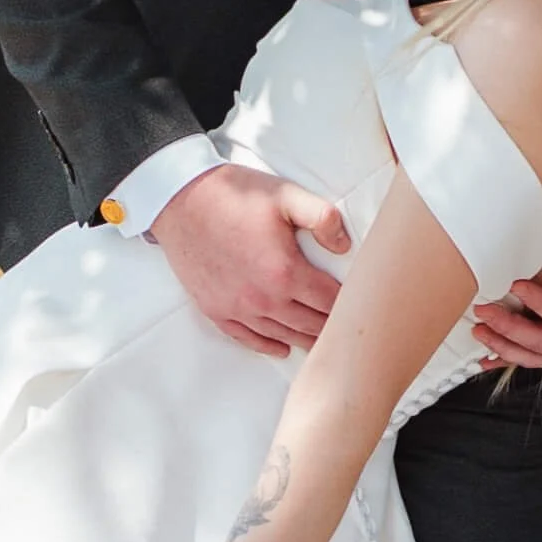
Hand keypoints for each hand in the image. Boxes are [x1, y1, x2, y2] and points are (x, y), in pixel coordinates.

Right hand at [152, 162, 349, 357]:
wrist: (179, 198)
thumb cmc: (233, 193)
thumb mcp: (285, 195)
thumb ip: (322, 217)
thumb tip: (344, 246)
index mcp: (285, 272)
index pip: (330, 301)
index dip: (350, 305)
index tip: (362, 307)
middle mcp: (263, 298)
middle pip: (309, 324)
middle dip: (331, 327)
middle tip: (349, 329)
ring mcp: (237, 308)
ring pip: (282, 335)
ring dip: (305, 339)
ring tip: (324, 342)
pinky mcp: (215, 309)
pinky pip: (246, 338)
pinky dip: (267, 345)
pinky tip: (281, 347)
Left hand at [472, 267, 541, 368]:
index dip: (538, 302)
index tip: (517, 283)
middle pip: (538, 342)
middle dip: (507, 327)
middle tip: (483, 311)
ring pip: (531, 355)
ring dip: (502, 345)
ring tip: (478, 331)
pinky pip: (535, 358)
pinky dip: (509, 358)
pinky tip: (486, 359)